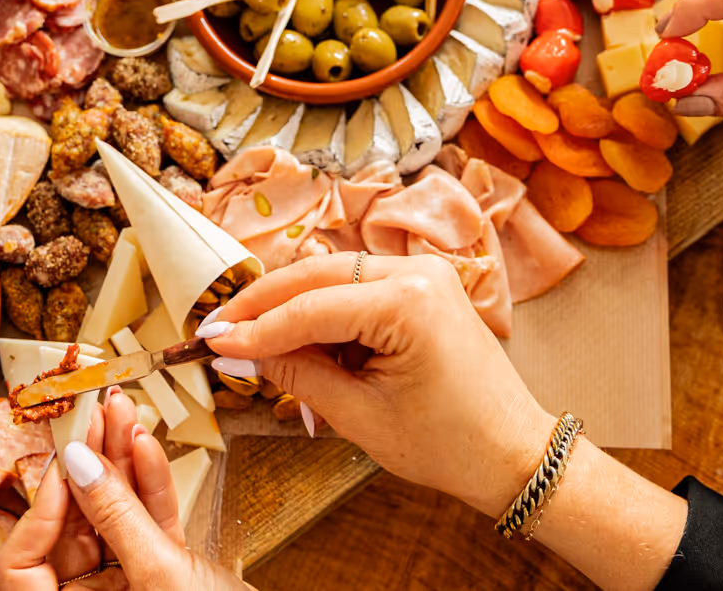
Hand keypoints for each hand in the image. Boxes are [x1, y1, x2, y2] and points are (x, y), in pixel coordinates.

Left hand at [0, 387, 249, 590]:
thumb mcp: (159, 575)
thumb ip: (117, 517)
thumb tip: (76, 462)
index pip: (22, 566)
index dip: (40, 510)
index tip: (66, 461)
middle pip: (69, 530)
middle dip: (86, 467)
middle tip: (94, 416)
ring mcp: (128, 587)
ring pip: (111, 518)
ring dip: (121, 463)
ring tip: (123, 413)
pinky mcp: (163, 573)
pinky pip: (145, 525)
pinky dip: (149, 487)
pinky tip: (147, 446)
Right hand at [201, 253, 555, 516]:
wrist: (511, 451)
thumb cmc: (449, 443)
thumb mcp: (361, 417)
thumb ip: (298, 377)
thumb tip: (242, 353)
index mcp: (407, 301)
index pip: (310, 307)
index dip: (255, 327)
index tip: (211, 341)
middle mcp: (417, 271)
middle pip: (318, 273)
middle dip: (265, 302)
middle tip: (219, 329)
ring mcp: (424, 272)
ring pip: (334, 273)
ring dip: (291, 302)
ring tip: (250, 336)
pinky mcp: (424, 284)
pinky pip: (358, 284)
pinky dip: (323, 307)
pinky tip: (296, 336)